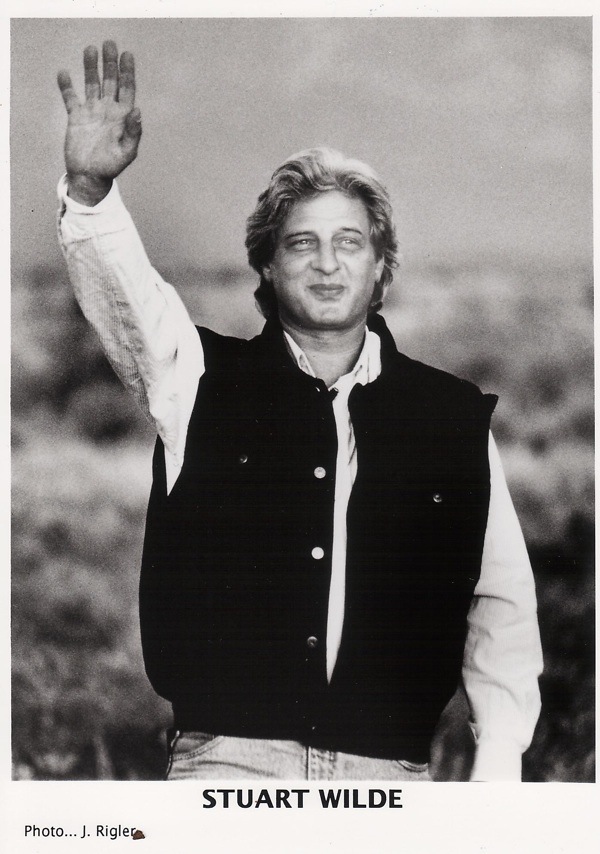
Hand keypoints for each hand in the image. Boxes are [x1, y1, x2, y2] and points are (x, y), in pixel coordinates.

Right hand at [57, 40, 141, 204]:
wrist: (90, 177)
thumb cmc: (112, 167)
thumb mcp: (127, 151)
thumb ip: (133, 131)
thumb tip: (138, 110)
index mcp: (122, 116)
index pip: (127, 88)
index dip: (127, 71)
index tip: (127, 54)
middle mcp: (108, 110)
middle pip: (110, 81)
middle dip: (110, 63)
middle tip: (109, 43)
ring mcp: (92, 112)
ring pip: (91, 84)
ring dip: (90, 68)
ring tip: (90, 50)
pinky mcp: (76, 118)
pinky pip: (70, 98)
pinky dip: (66, 86)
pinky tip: (64, 73)